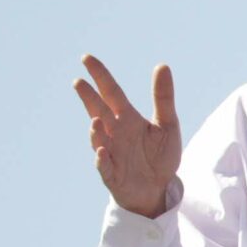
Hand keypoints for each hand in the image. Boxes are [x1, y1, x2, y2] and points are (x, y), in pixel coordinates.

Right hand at [74, 55, 181, 217]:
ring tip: (96, 119)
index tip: (86, 58)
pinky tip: (103, 150)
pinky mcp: (113, 174)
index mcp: (127, 117)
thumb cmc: (160, 155)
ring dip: (96, 130)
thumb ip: (163, 97)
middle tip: (79, 82)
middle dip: (88, 98)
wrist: (159, 188)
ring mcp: (111, 152)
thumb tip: (162, 65)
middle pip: (99, 110)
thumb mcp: (167, 124)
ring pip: (98, 138)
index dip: (100, 76)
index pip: (111, 92)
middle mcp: (115, 132)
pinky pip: (105, 166)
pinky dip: (102, 159)